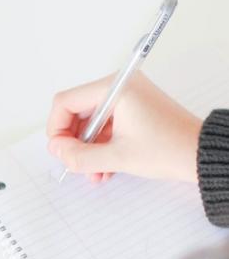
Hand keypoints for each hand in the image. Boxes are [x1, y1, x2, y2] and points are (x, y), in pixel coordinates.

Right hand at [47, 71, 201, 182]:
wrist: (201, 155)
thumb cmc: (170, 149)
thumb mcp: (117, 157)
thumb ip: (79, 155)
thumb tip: (57, 150)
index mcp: (115, 89)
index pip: (65, 102)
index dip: (57, 129)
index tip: (61, 150)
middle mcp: (119, 87)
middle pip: (76, 112)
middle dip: (73, 141)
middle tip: (75, 162)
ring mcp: (127, 98)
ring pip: (89, 123)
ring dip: (87, 148)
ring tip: (93, 171)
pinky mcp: (133, 110)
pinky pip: (105, 126)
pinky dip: (100, 146)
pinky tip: (104, 167)